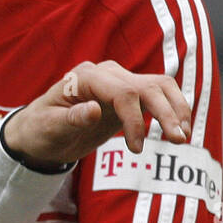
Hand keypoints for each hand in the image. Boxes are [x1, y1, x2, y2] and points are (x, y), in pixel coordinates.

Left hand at [3, 60, 191, 168]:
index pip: (123, 92)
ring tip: (183, 137)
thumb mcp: (49, 129)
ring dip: (176, 109)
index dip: (135, 120)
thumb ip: (71, 119)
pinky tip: (179, 130)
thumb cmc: (40, 130)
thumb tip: (94, 110)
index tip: (136, 148)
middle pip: (147, 86)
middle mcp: (106, 74)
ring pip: (159, 86)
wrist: (39, 132)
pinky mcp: (128, 95)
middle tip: (178, 141)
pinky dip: (172, 110)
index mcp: (85, 78)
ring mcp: (118, 82)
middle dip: (166, 113)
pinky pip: (157, 95)